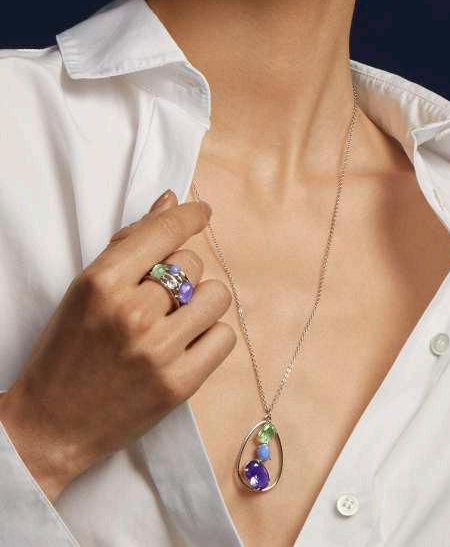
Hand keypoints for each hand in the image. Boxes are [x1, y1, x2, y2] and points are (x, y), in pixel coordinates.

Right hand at [0, 189, 235, 501]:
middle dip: (181, 273)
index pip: (165, 231)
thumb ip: (130, 243)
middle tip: (159, 297)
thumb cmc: (66, 350)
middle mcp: (133, 313)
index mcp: (103, 282)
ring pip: (216, 295)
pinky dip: (210, 338)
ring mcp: (158, 350)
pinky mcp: (178, 384)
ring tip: (176, 319)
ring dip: (201, 302)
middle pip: (193, 262)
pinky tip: (186, 345)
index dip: (190, 215)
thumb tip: (170, 201)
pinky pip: (224, 337)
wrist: (49, 426)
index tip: (201, 212)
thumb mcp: (85, 289)